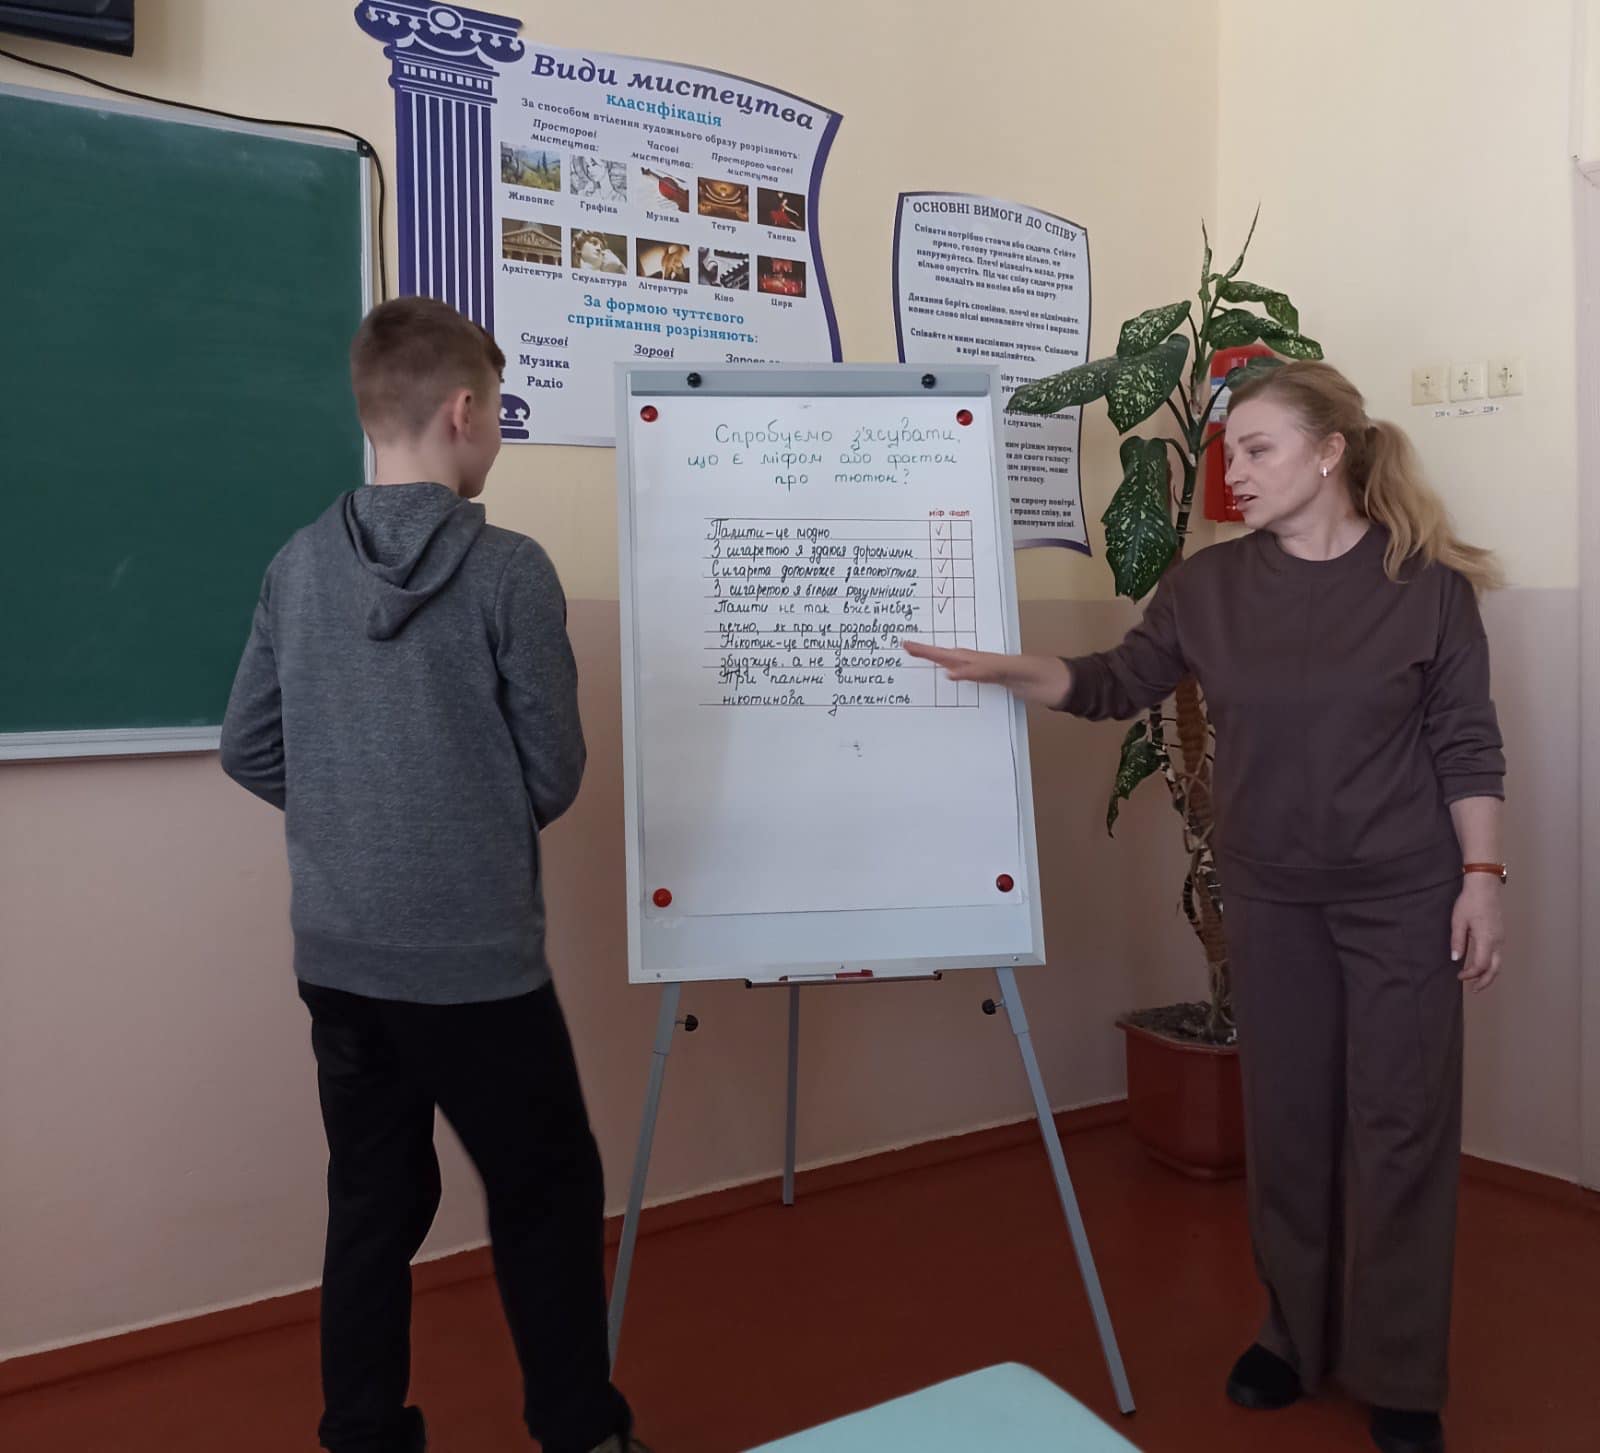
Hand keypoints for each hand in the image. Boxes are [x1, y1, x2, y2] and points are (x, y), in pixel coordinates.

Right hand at [901, 641, 1070, 707]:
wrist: (1069, 685)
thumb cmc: (1045, 677)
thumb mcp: (1015, 673)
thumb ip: (985, 671)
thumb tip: (952, 672)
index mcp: (987, 660)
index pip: (952, 655)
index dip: (929, 651)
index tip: (907, 644)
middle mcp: (988, 664)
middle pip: (952, 656)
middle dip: (928, 653)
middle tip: (906, 647)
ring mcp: (995, 673)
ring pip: (960, 665)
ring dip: (940, 662)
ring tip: (921, 659)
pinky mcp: (1002, 684)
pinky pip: (973, 678)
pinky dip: (958, 676)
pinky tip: (954, 679)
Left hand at [1451, 876, 1504, 992]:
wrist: (1484, 886)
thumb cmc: (1470, 901)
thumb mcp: (1458, 921)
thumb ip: (1457, 941)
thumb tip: (1455, 959)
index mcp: (1487, 939)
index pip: (1481, 966)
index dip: (1471, 974)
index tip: (1459, 976)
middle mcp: (1497, 941)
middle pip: (1495, 969)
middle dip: (1485, 982)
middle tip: (1474, 990)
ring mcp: (1501, 938)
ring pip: (1499, 963)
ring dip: (1489, 974)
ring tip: (1477, 981)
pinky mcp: (1500, 933)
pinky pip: (1498, 954)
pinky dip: (1492, 964)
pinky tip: (1482, 965)